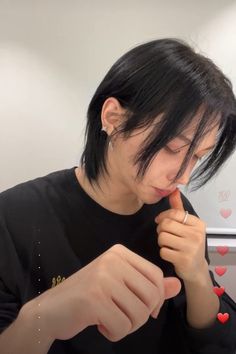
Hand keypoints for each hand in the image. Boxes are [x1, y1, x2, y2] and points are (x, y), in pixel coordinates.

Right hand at [32, 244, 180, 341]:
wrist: (51, 309)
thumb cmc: (89, 296)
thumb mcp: (121, 285)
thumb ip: (149, 285)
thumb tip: (177, 285)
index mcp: (119, 253)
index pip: (156, 275)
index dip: (156, 298)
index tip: (144, 308)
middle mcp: (112, 260)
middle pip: (151, 295)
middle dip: (142, 315)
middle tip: (123, 316)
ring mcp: (102, 277)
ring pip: (140, 313)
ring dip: (128, 325)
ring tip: (110, 319)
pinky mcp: (94, 299)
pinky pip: (122, 326)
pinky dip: (114, 333)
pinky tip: (100, 325)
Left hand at [155, 188, 207, 281]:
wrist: (196, 269)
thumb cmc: (189, 244)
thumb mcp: (187, 225)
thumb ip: (179, 208)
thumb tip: (173, 190)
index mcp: (198, 224)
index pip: (174, 213)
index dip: (163, 216)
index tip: (160, 220)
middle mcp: (196, 235)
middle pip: (166, 225)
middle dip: (161, 229)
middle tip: (164, 234)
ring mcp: (191, 248)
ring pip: (162, 237)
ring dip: (161, 241)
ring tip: (169, 244)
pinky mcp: (183, 260)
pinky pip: (163, 251)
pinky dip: (163, 252)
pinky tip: (171, 254)